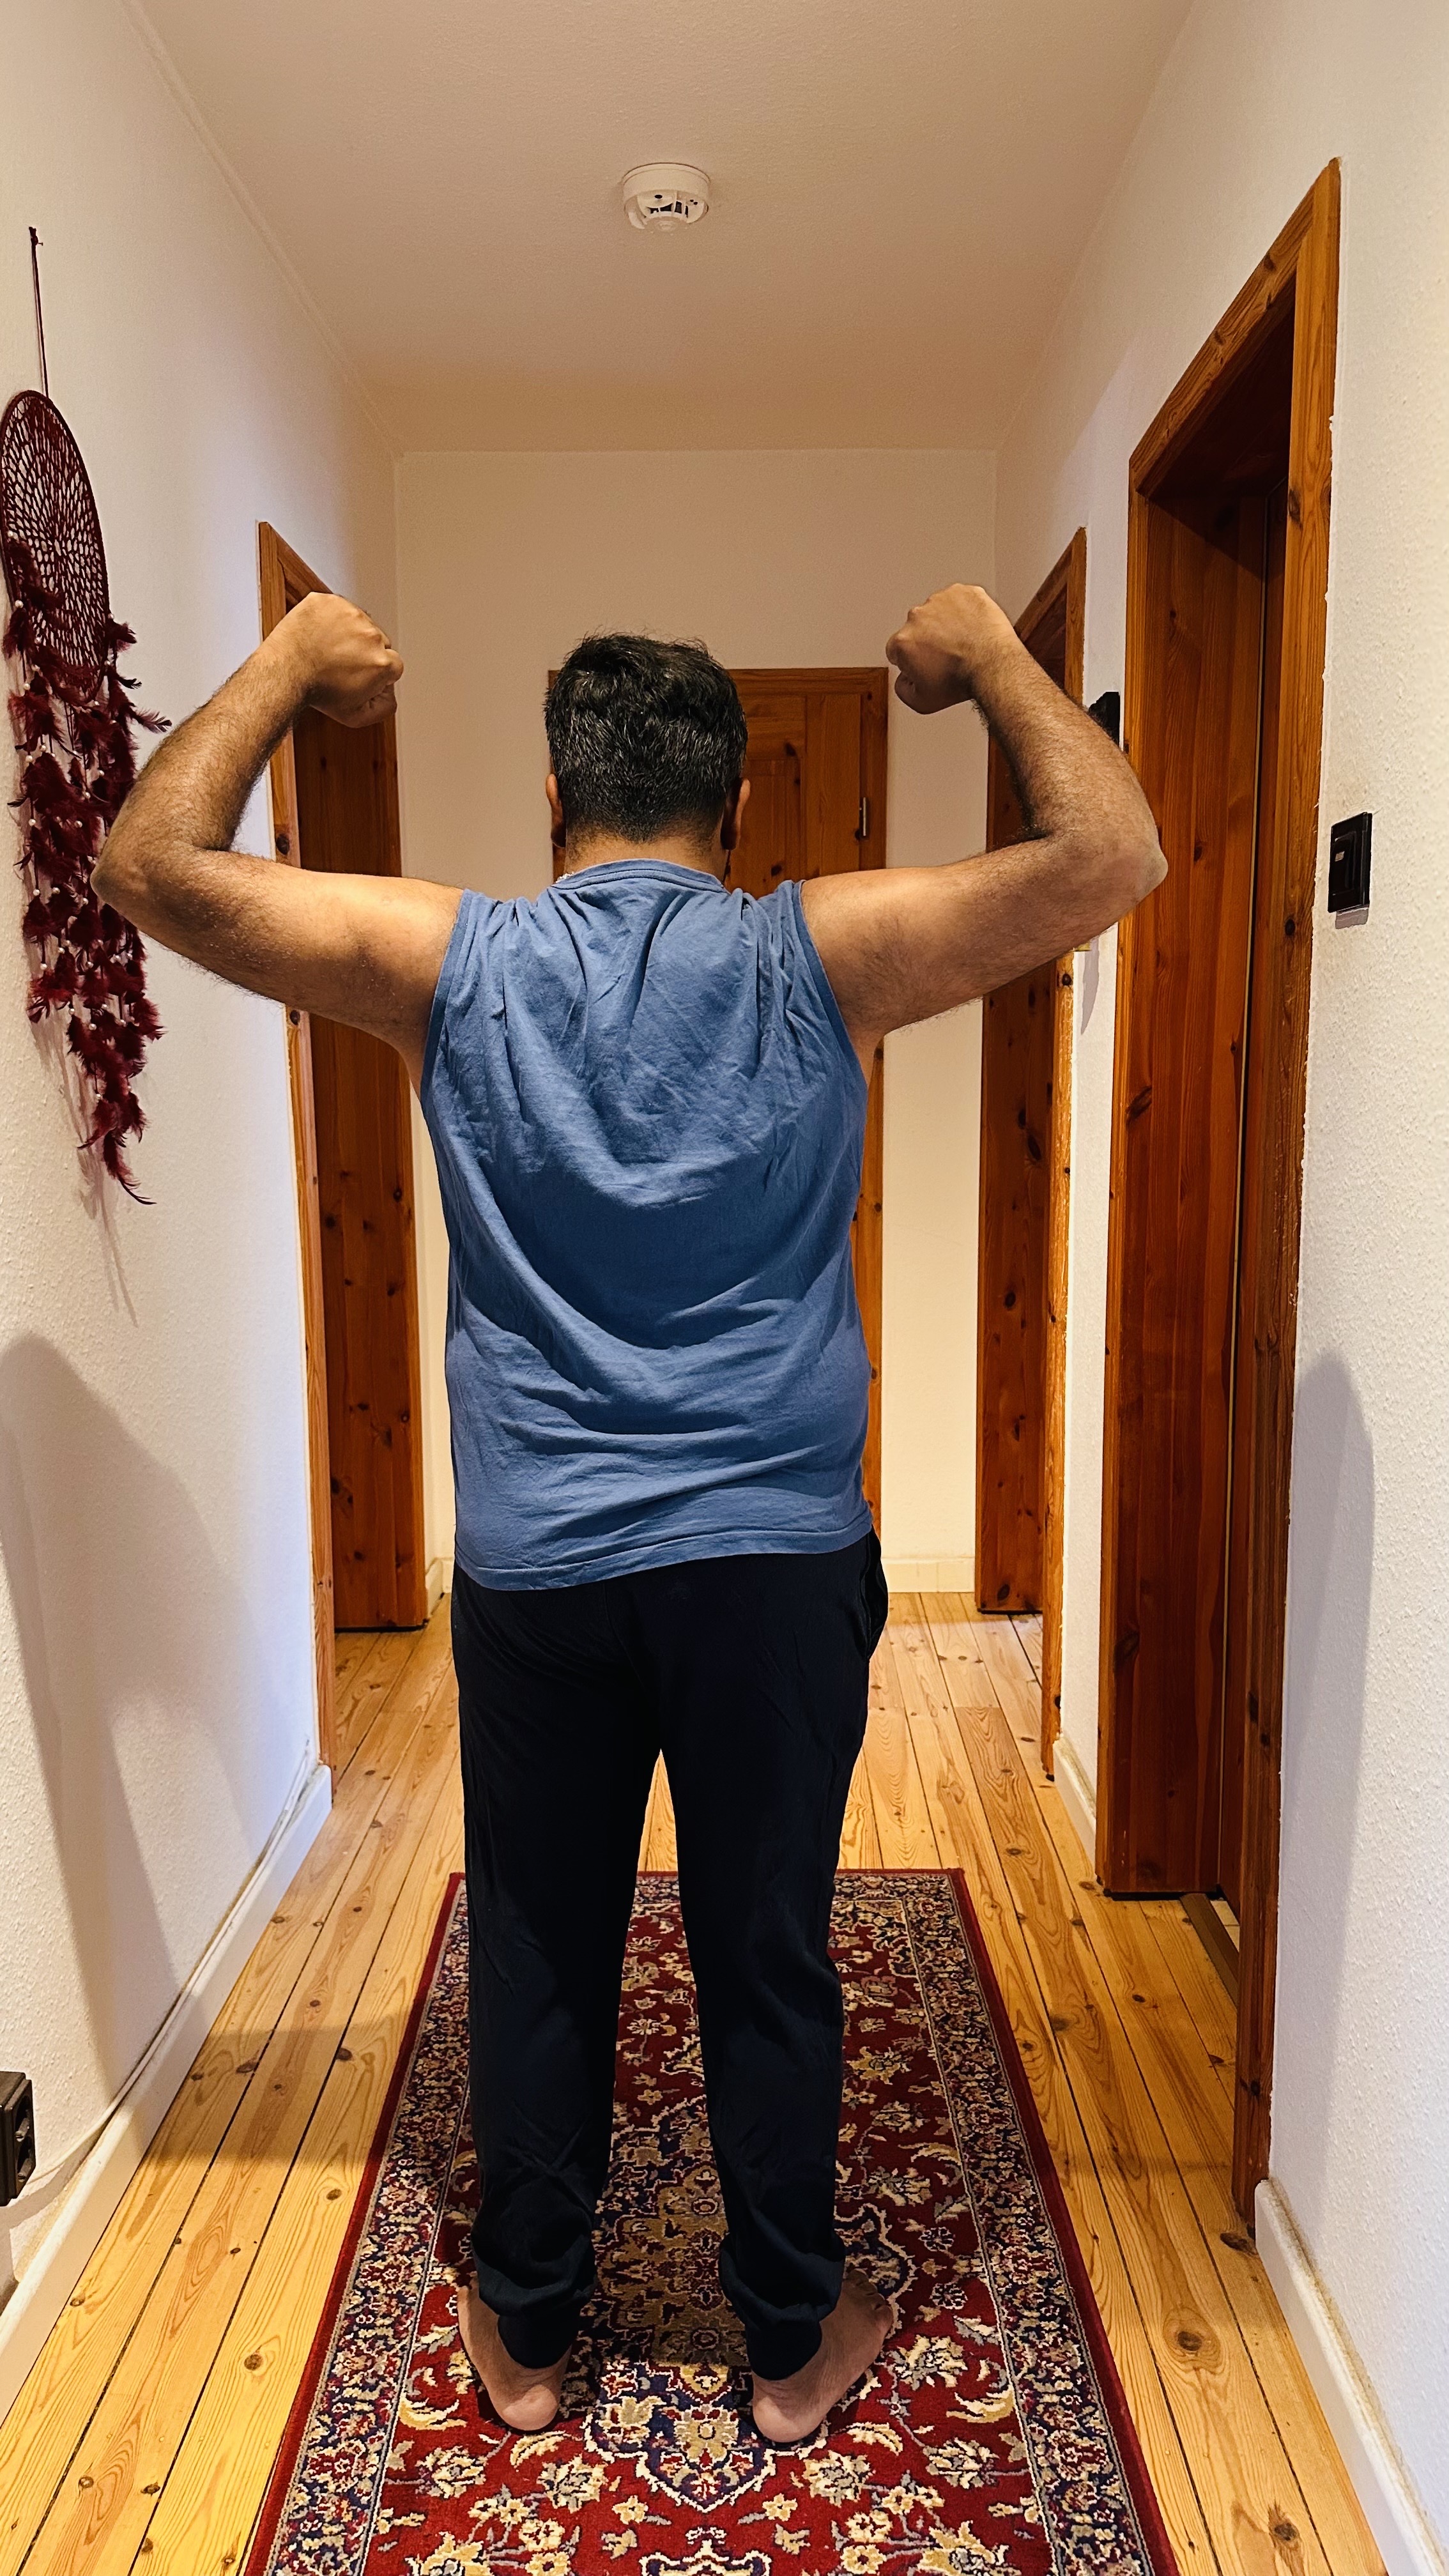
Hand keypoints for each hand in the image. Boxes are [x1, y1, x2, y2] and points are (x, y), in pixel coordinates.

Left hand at [280, 590, 403, 729]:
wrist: (285, 672)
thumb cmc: (316, 691)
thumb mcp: (355, 715)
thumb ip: (383, 708)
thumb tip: (389, 695)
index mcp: (382, 661)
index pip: (392, 663)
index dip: (375, 671)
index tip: (360, 673)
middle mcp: (371, 634)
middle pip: (377, 641)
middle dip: (363, 651)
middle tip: (341, 663)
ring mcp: (350, 614)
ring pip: (358, 623)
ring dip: (347, 633)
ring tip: (328, 649)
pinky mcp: (330, 601)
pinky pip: (337, 608)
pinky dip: (329, 619)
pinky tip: (320, 634)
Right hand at [885, 583, 1015, 714]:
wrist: (993, 665)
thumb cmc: (962, 681)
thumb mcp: (922, 701)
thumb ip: (903, 689)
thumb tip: (904, 680)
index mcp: (903, 640)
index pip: (897, 648)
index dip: (911, 657)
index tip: (924, 662)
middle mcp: (918, 616)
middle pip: (918, 627)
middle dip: (929, 638)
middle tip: (948, 654)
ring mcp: (941, 601)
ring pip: (939, 611)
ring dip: (947, 623)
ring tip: (963, 641)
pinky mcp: (963, 592)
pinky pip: (961, 600)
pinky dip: (966, 611)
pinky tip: (973, 627)